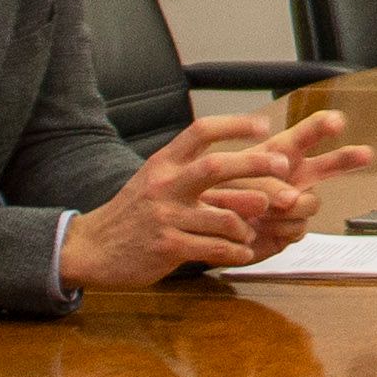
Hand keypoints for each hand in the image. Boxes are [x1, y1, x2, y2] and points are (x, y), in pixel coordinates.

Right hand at [61, 110, 375, 288]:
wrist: (92, 248)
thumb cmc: (135, 213)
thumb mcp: (155, 179)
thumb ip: (189, 170)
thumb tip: (239, 163)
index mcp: (164, 163)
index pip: (201, 131)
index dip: (235, 124)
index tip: (264, 124)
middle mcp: (165, 184)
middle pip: (217, 166)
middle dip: (255, 165)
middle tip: (283, 168)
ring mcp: (166, 216)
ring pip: (224, 216)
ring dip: (247, 224)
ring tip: (252, 231)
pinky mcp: (168, 247)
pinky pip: (216, 248)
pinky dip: (236, 251)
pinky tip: (243, 253)